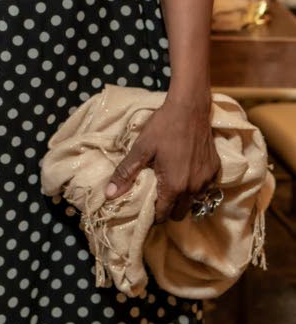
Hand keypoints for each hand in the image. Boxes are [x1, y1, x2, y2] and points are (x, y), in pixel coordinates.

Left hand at [104, 97, 219, 222]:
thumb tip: (109, 194)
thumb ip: (126, 173)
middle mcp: (193, 188)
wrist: (190, 108)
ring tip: (170, 184)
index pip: (163, 215)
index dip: (152, 216)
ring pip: (194, 202)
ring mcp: (207, 180)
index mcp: (174, 186)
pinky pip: (204, 188)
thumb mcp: (141, 148)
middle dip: (167, 210)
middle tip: (156, 196)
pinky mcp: (215, 170)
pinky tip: (185, 172)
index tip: (144, 209)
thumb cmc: (163, 127)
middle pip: (179, 213)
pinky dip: (194, 186)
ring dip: (182, 199)